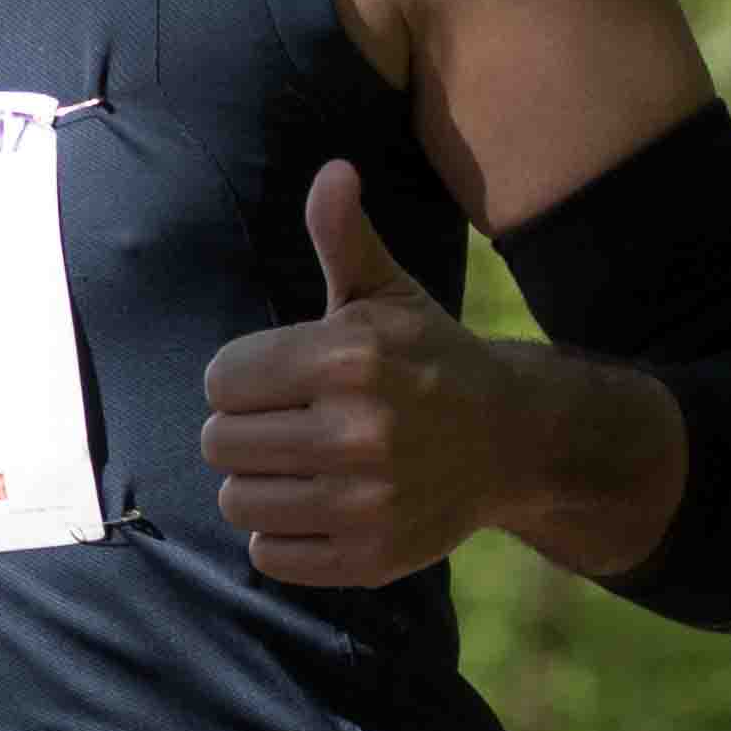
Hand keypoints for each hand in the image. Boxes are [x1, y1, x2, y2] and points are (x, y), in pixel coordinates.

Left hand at [201, 163, 630, 589]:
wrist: (511, 440)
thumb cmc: (429, 358)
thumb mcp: (387, 293)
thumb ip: (343, 236)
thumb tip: (333, 171)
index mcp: (347, 358)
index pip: (220, 379)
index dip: (241, 377)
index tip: (280, 379)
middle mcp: (356, 432)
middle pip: (219, 443)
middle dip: (244, 430)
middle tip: (289, 423)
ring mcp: (364, 502)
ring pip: (238, 502)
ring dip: (258, 485)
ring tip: (301, 465)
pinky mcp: (369, 558)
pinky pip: (270, 556)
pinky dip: (282, 536)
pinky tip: (318, 506)